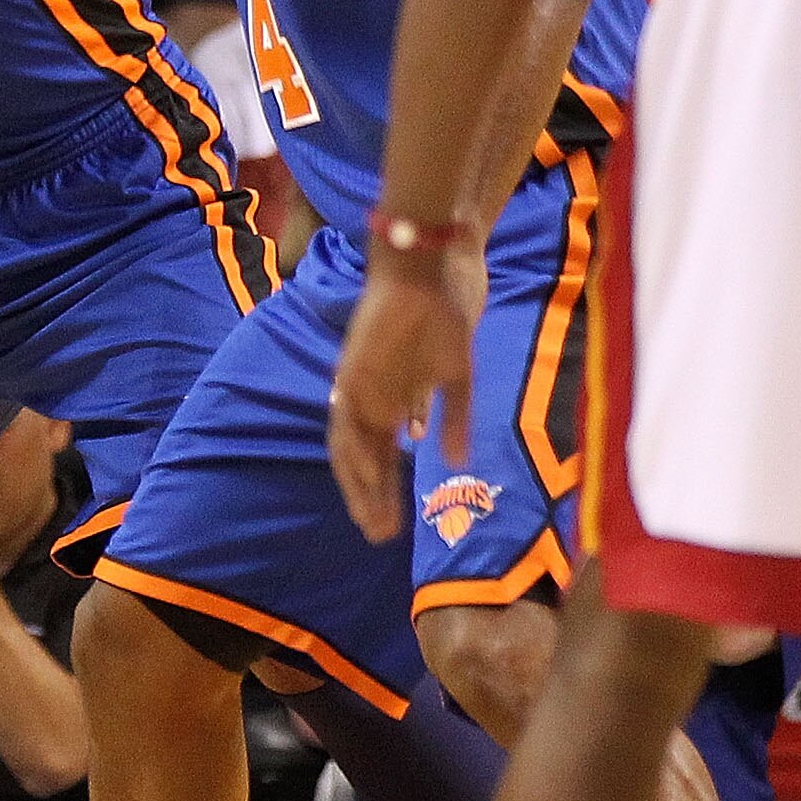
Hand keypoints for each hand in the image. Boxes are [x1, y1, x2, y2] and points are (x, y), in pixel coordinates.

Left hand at [327, 247, 486, 540]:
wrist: (432, 264)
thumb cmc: (444, 315)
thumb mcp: (453, 376)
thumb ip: (448, 416)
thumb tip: (449, 455)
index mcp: (385, 398)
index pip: (377, 455)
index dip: (382, 490)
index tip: (391, 525)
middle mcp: (364, 394)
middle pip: (358, 458)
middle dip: (368, 499)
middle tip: (379, 536)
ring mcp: (357, 381)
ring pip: (348, 445)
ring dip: (359, 486)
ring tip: (374, 521)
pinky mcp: (356, 367)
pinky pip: (351, 417)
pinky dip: (356, 450)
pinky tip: (368, 477)